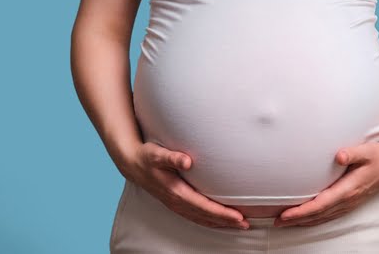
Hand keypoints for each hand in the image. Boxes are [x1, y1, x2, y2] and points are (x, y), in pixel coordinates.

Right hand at [121, 142, 247, 228]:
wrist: (132, 164)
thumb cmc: (148, 156)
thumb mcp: (157, 154)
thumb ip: (172, 157)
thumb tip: (187, 161)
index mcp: (175, 191)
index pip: (203, 206)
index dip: (221, 212)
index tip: (238, 216)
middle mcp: (176, 201)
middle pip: (205, 216)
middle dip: (225, 221)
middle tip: (245, 224)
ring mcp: (175, 204)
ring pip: (200, 218)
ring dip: (219, 223)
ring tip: (238, 225)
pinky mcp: (175, 203)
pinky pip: (195, 216)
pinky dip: (209, 220)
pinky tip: (218, 221)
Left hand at [275, 142, 378, 227]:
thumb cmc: (378, 156)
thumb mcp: (368, 151)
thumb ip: (353, 153)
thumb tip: (338, 156)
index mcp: (348, 189)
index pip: (320, 204)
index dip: (302, 211)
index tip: (285, 214)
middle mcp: (347, 200)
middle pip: (318, 215)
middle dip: (296, 219)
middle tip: (276, 221)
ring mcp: (348, 204)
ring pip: (322, 217)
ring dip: (303, 221)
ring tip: (285, 222)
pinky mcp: (349, 203)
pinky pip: (328, 215)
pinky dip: (314, 219)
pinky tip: (306, 219)